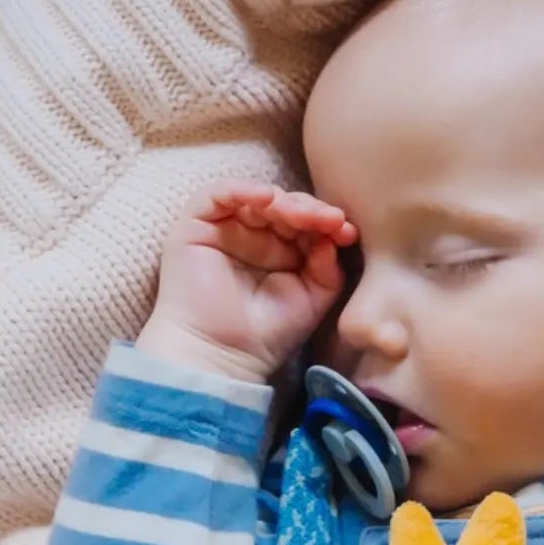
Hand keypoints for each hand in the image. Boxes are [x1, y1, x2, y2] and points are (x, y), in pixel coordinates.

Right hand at [138, 183, 358, 381]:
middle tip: (331, 220)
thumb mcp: (311, 299)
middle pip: (284, 205)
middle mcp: (252, 236)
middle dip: (310, 210)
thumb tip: (333, 236)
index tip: (347, 232)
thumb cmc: (265, 335)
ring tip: (302, 216)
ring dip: (284, 201)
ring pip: (256, 197)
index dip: (326, 223)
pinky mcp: (196, 225)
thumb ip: (327, 268)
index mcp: (279, 251)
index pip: (305, 223)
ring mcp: (224, 228)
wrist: (220, 355)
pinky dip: (242, 189)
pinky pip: (217, 194)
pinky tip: (266, 199)